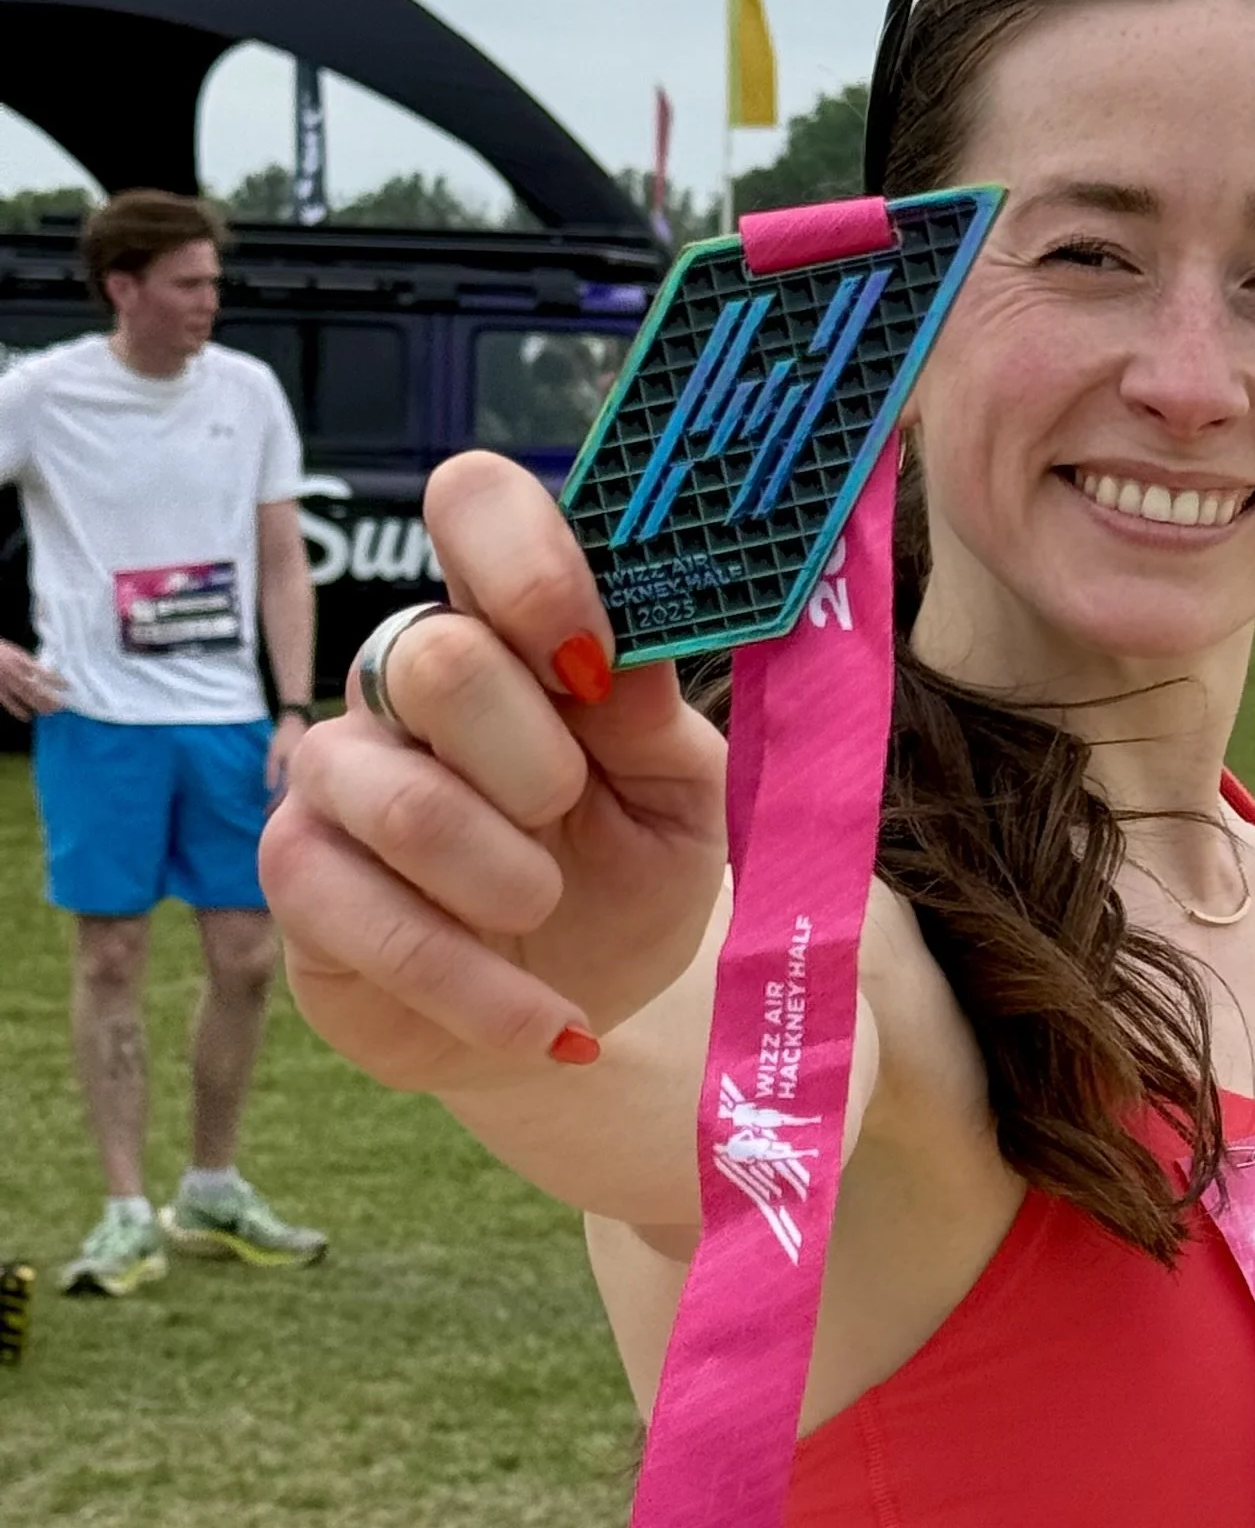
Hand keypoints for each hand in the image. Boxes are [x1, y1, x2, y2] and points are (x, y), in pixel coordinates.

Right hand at [0, 638, 66, 719]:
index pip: (43, 672)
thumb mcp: (14, 652)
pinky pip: (8, 702)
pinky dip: (18, 710)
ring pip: (24, 696)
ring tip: (50, 712)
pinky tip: (27, 717)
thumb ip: (27, 662)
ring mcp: (4, 682)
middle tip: (61, 706)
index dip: (56, 680)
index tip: (68, 686)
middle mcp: (14, 672)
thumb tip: (43, 672)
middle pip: (36, 688)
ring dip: (38, 705)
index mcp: (20, 660)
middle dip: (49, 697)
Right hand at [259, 451, 728, 1093]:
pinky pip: (375, 925)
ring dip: (510, 879)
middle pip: (434, 659)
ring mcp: (335, 778)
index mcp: (510, 625)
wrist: (583, 1002)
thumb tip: (620, 651)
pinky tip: (548, 1023)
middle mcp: (403, 679)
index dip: (527, 563)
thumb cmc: (628, 870)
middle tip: (571, 811)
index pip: (474, 504)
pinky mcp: (299, 884)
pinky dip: (485, 991)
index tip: (593, 659)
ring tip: (551, 908)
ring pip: (404, 802)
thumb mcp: (682, 796)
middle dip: (537, 761)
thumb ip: (653, 721)